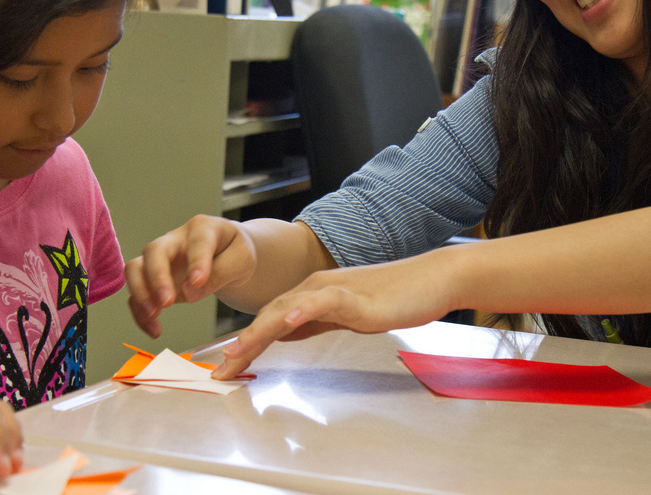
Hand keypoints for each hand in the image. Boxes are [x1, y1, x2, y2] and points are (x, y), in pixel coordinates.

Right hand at [125, 214, 256, 336]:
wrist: (227, 255)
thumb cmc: (235, 253)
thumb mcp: (242, 260)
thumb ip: (221, 272)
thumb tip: (189, 293)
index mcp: (203, 228)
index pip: (197, 241)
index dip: (197, 261)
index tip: (199, 283)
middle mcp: (175, 239)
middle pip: (154, 250)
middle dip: (157, 277)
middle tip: (168, 302)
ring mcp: (161, 257)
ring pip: (136, 268)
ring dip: (141, 293)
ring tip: (154, 316)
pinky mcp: (152, 277)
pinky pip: (137, 293)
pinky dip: (140, 312)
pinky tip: (153, 329)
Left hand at [211, 258, 454, 378]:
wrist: (432, 279)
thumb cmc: (394, 298)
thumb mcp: (345, 314)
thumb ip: (314, 320)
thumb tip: (286, 331)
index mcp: (312, 293)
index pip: (269, 319)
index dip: (245, 343)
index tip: (225, 368)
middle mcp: (316, 288)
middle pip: (269, 316)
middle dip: (242, 345)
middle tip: (219, 371)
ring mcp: (335, 290)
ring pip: (287, 308)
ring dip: (259, 331)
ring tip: (237, 351)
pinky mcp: (357, 297)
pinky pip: (324, 302)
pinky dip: (302, 311)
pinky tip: (286, 322)